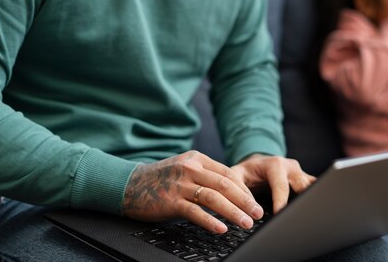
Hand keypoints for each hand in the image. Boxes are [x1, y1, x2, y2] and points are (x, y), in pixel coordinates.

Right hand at [122, 150, 262, 233]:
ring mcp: (180, 184)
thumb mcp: (184, 168)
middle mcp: (190, 169)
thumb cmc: (160, 179)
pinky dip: (211, 221)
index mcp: (197, 159)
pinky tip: (222, 228)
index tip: (255, 202)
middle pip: (225, 185)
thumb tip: (232, 191)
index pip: (228, 173)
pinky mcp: (171, 201)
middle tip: (258, 213)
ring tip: (246, 223)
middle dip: (245, 201)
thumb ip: (205, 175)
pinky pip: (195, 212)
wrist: (129, 184)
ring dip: (234, 212)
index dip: (244, 189)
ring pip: (214, 198)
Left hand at [231, 154, 315, 213]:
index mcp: (275, 165)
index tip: (280, 215)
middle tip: (300, 217)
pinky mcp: (306, 179)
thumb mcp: (237, 174)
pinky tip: (315, 210)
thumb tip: (249, 207)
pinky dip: (316, 197)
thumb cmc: (247, 171)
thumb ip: (238, 187)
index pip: (281, 186)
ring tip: (311, 216)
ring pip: (312, 186)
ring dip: (312, 199)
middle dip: (303, 200)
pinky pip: (315, 187)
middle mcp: (290, 167)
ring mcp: (300, 172)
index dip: (281, 202)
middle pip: (302, 185)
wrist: (258, 163)